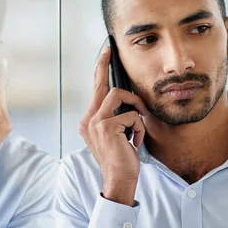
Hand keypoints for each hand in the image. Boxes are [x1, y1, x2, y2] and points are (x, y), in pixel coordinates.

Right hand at [79, 46, 146, 205]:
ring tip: (139, 123)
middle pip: (102, 85)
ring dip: (136, 107)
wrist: (119, 179)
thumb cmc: (121, 158)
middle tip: (110, 49)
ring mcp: (96, 123)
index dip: (99, 69)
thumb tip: (128, 99)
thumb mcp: (116, 134)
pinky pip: (131, 115)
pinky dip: (139, 128)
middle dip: (106, 65)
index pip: (95, 90)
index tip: (105, 52)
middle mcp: (89, 119)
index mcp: (89, 121)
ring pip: (119, 95)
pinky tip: (136, 141)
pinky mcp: (106, 127)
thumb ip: (115, 117)